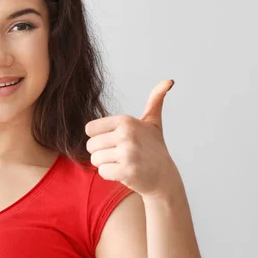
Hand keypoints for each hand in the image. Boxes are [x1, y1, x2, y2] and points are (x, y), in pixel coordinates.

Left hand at [84, 80, 181, 199]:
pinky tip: (124, 172)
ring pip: (95, 160)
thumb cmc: (154, 148)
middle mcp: (126, 134)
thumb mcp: (153, 122)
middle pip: (90, 146)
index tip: (115, 141)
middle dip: (101, 153)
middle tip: (119, 155)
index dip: (99, 137)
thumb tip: (168, 81)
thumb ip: (155, 100)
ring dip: (105, 164)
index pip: (89, 129)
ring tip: (122, 163)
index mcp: (126, 120)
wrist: (165, 177)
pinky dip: (110, 175)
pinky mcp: (127, 171)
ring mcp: (128, 153)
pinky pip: (102, 172)